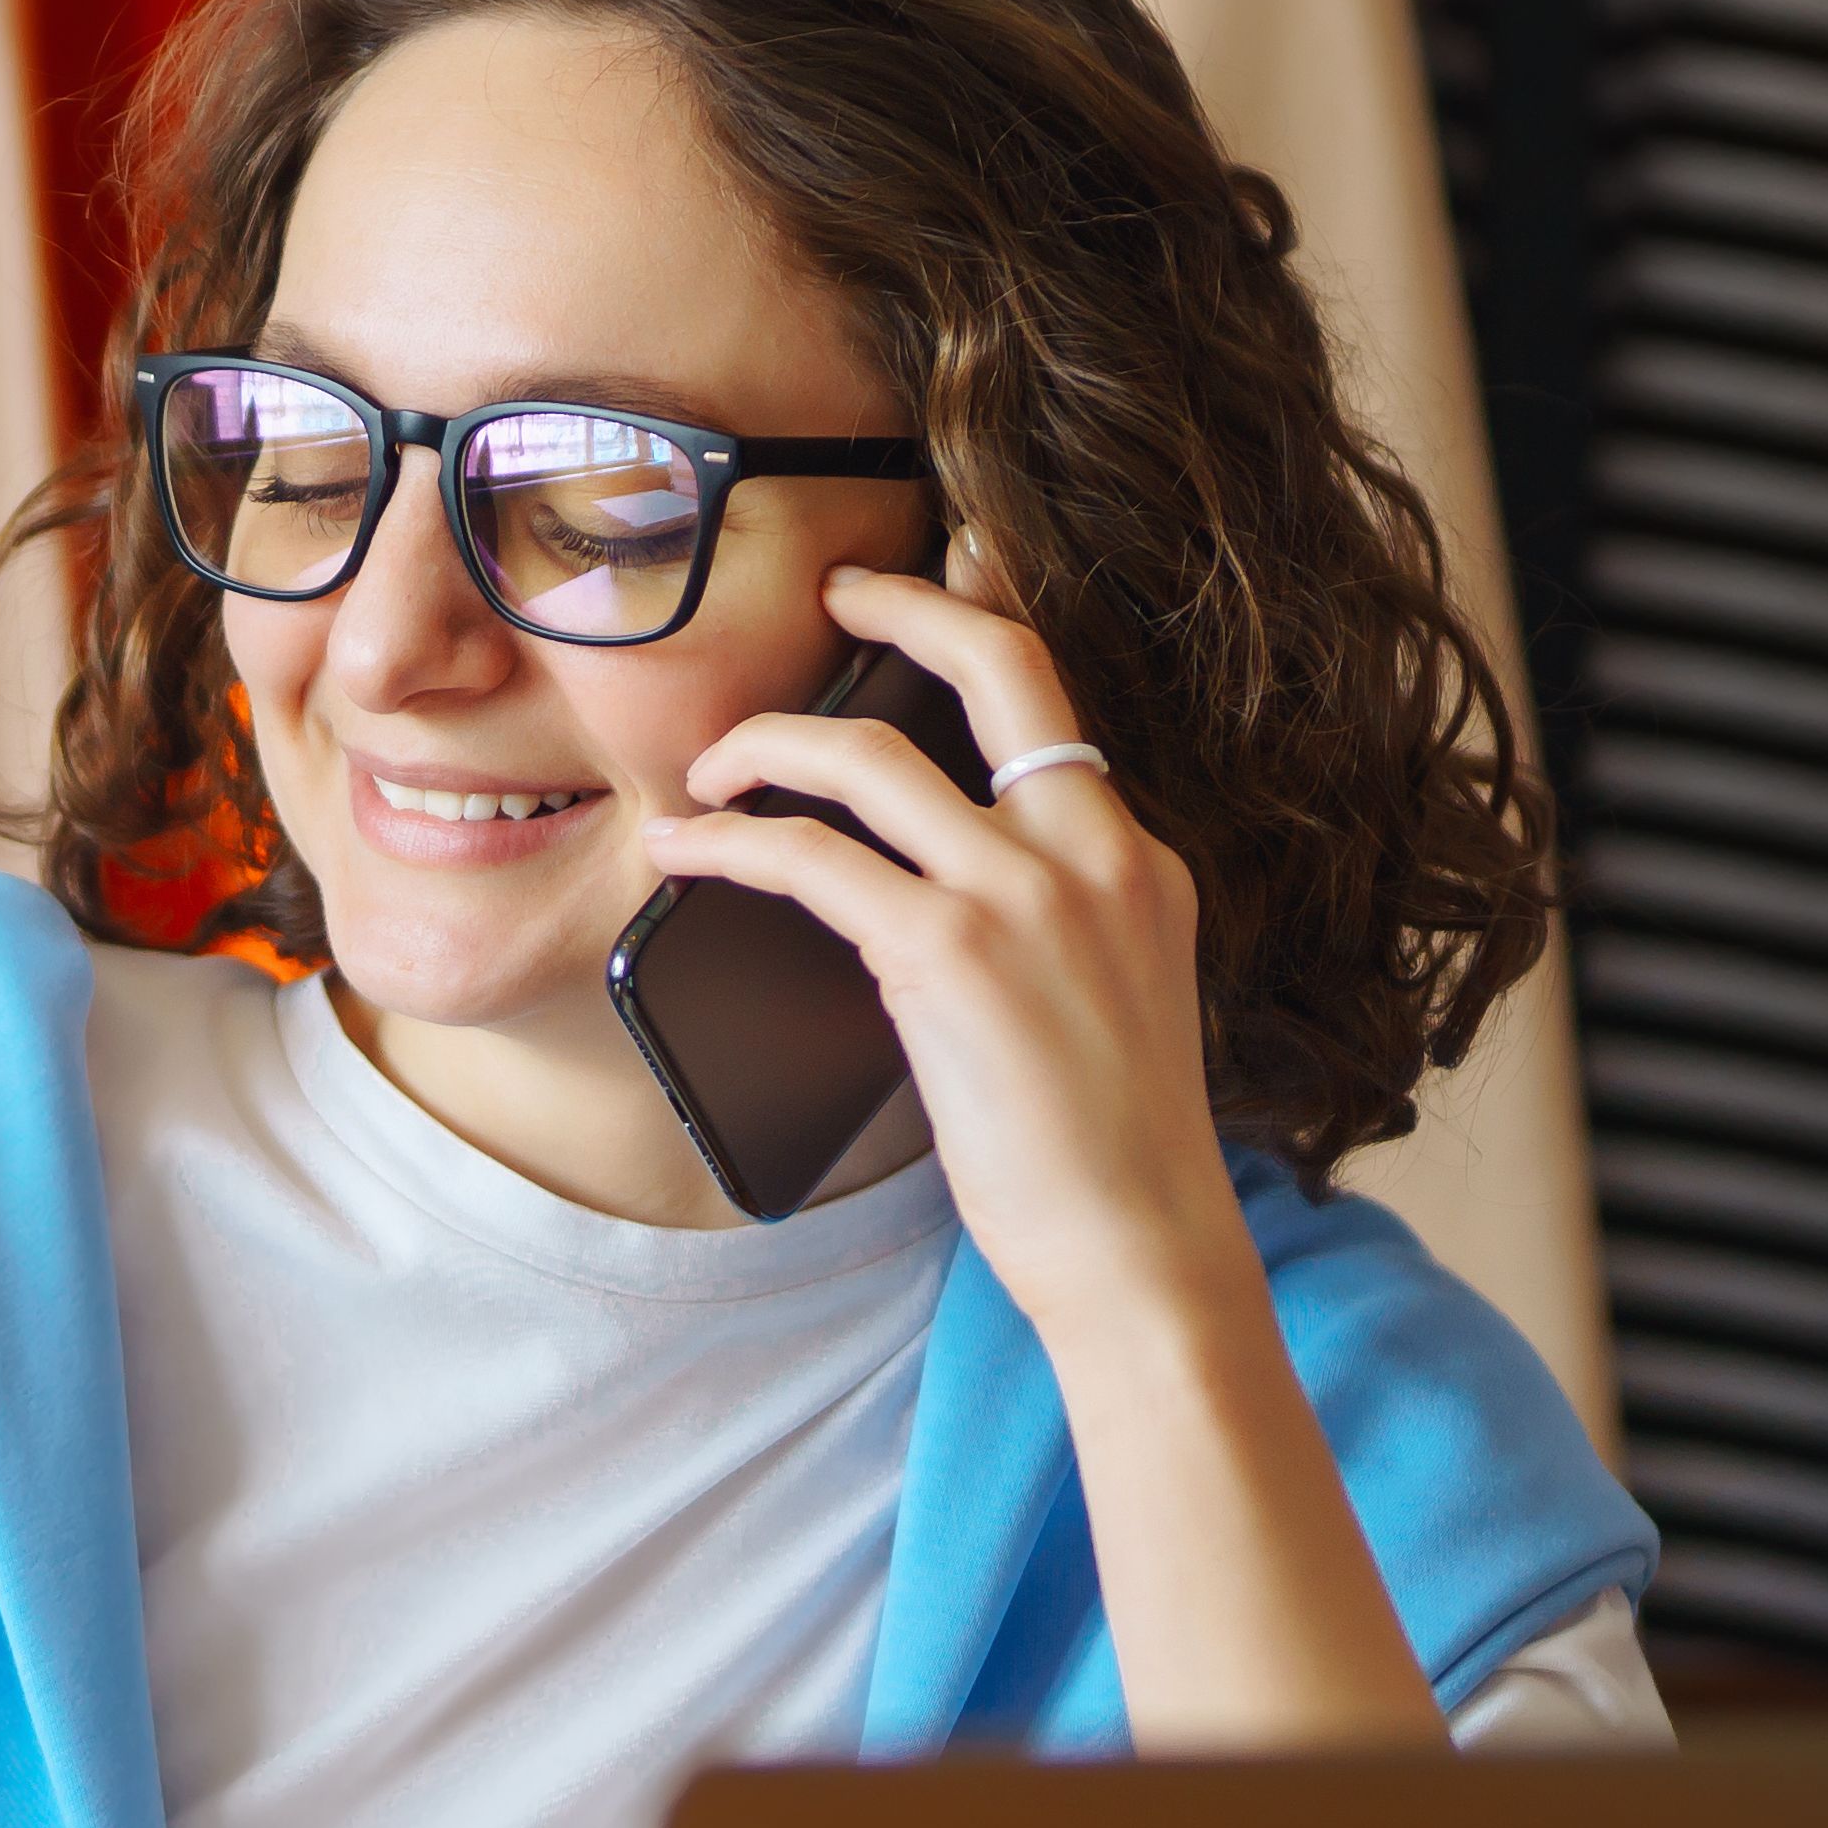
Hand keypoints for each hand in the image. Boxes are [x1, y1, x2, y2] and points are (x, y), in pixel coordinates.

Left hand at [631, 561, 1250, 1351]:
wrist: (1141, 1247)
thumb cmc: (1106, 1150)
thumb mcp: (1105, 994)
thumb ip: (1045, 916)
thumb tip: (916, 881)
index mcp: (1134, 859)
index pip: (1053, 707)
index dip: (985, 624)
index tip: (934, 580)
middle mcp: (1092, 854)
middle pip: (997, 665)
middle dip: (904, 606)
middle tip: (833, 591)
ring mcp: (1025, 898)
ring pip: (867, 761)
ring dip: (767, 749)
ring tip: (710, 770)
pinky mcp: (951, 956)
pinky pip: (810, 860)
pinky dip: (731, 845)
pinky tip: (687, 854)